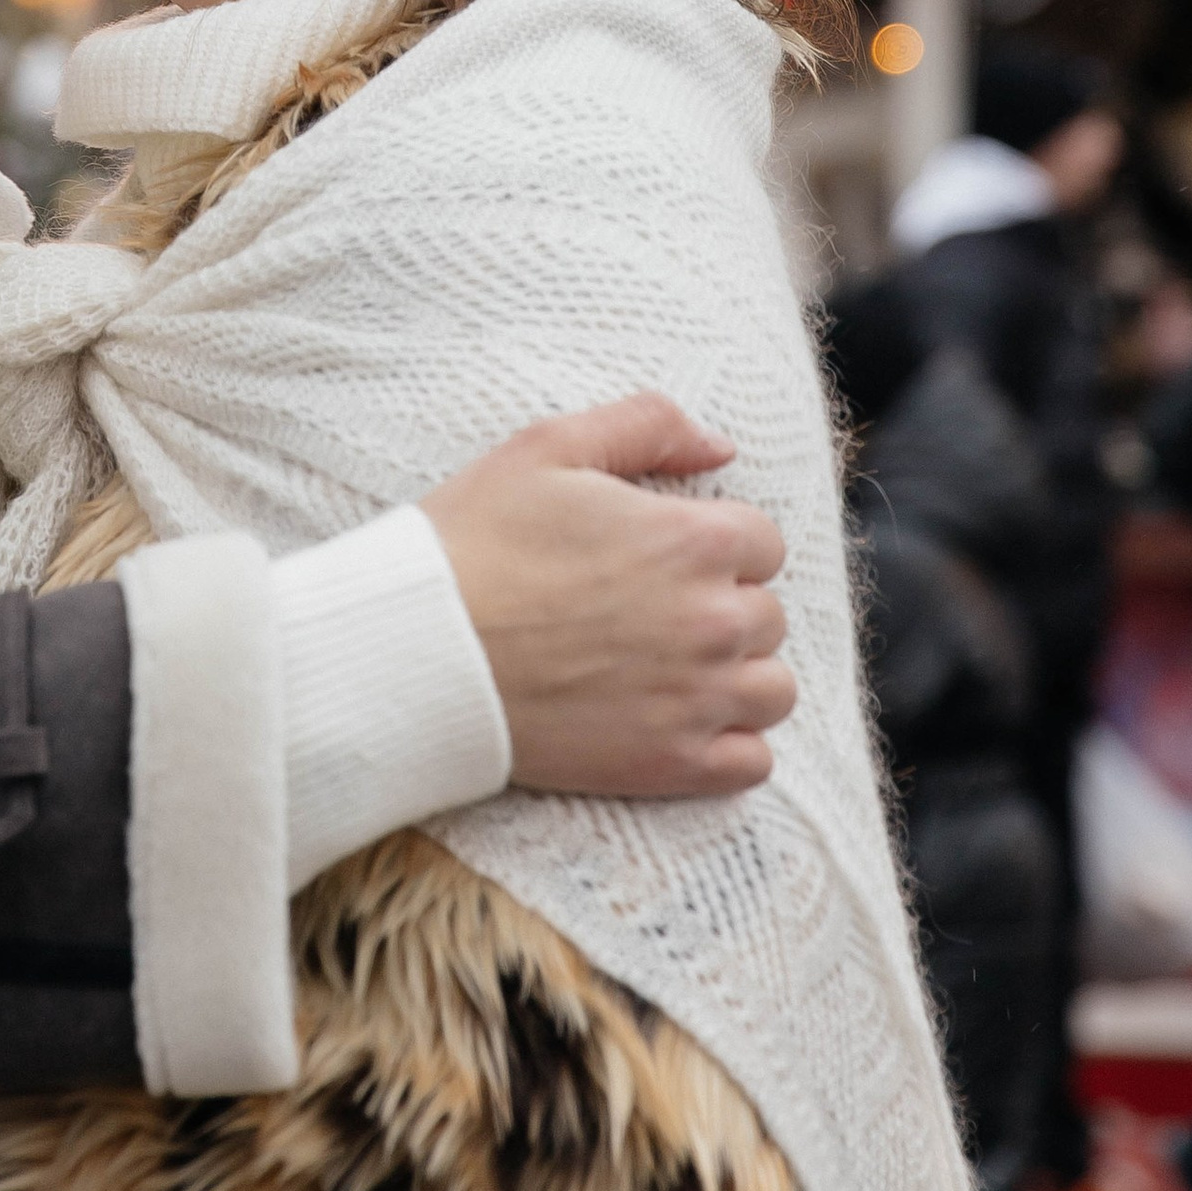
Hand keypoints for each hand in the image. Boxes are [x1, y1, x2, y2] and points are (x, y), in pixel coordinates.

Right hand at [421, 393, 792, 798]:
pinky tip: (679, 722)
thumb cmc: (475, 541)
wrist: (418, 650)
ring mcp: (697, 700)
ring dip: (737, 677)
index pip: (762, 542)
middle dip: (722, 607)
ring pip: (773, 692)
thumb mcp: (548, 447)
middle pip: (768, 617)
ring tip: (673, 668)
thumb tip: (720, 445)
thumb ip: (647, 426)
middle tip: (652, 610)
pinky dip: (729, 745)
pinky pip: (753, 762)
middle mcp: (713, 621)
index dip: (714, 543)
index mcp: (694, 539)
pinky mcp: (671, 764)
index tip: (664, 556)